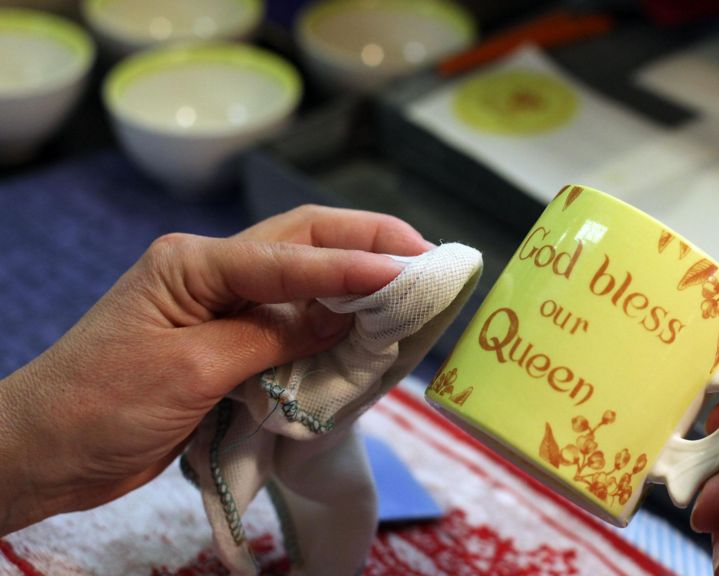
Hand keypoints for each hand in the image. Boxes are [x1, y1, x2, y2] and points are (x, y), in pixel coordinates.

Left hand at [0, 206, 431, 534]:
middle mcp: (211, 270)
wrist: (48, 452)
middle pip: (303, 239)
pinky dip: (332, 320)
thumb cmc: (103, 405)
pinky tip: (366, 324)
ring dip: (356, 276)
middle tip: (427, 254)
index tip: (412, 269)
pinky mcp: (225, 340)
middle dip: (368, 242)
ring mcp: (219, 304)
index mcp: (195, 263)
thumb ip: (271, 336)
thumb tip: (342, 316)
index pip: (291, 256)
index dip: (355, 266)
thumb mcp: (193, 369)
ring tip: (412, 280)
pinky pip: (291, 320)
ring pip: (302, 275)